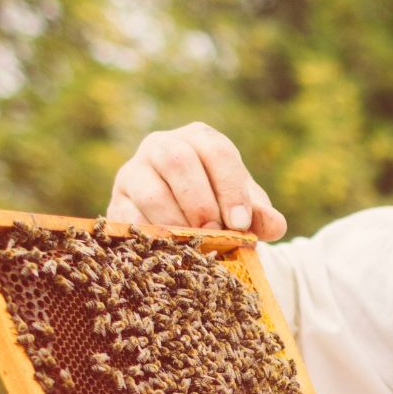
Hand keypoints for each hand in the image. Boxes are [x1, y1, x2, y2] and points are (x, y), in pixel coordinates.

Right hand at [106, 122, 288, 240]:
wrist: (187, 226)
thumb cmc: (222, 209)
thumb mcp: (245, 210)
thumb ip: (261, 215)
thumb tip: (274, 225)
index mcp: (200, 140)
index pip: (216, 151)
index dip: (230, 187)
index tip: (241, 223)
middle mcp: (162, 146)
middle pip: (178, 161)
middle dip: (200, 201)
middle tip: (216, 233)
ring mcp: (134, 172)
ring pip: (150, 189)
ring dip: (176, 222)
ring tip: (194, 246)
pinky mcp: (117, 202)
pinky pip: (128, 218)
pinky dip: (151, 238)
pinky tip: (169, 253)